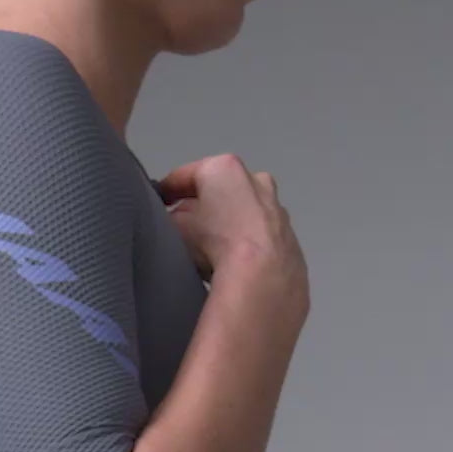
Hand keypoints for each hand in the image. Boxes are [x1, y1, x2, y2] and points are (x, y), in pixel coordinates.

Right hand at [155, 153, 309, 320]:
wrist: (262, 281)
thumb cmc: (214, 243)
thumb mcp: (176, 228)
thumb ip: (174, 218)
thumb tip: (178, 220)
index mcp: (226, 170)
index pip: (188, 174)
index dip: (169, 189)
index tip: (159, 200)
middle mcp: (259, 183)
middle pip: (226, 191)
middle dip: (209, 205)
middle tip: (192, 226)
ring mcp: (280, 213)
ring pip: (251, 216)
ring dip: (236, 227)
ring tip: (219, 251)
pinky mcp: (293, 245)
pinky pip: (266, 242)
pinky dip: (254, 250)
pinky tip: (243, 269)